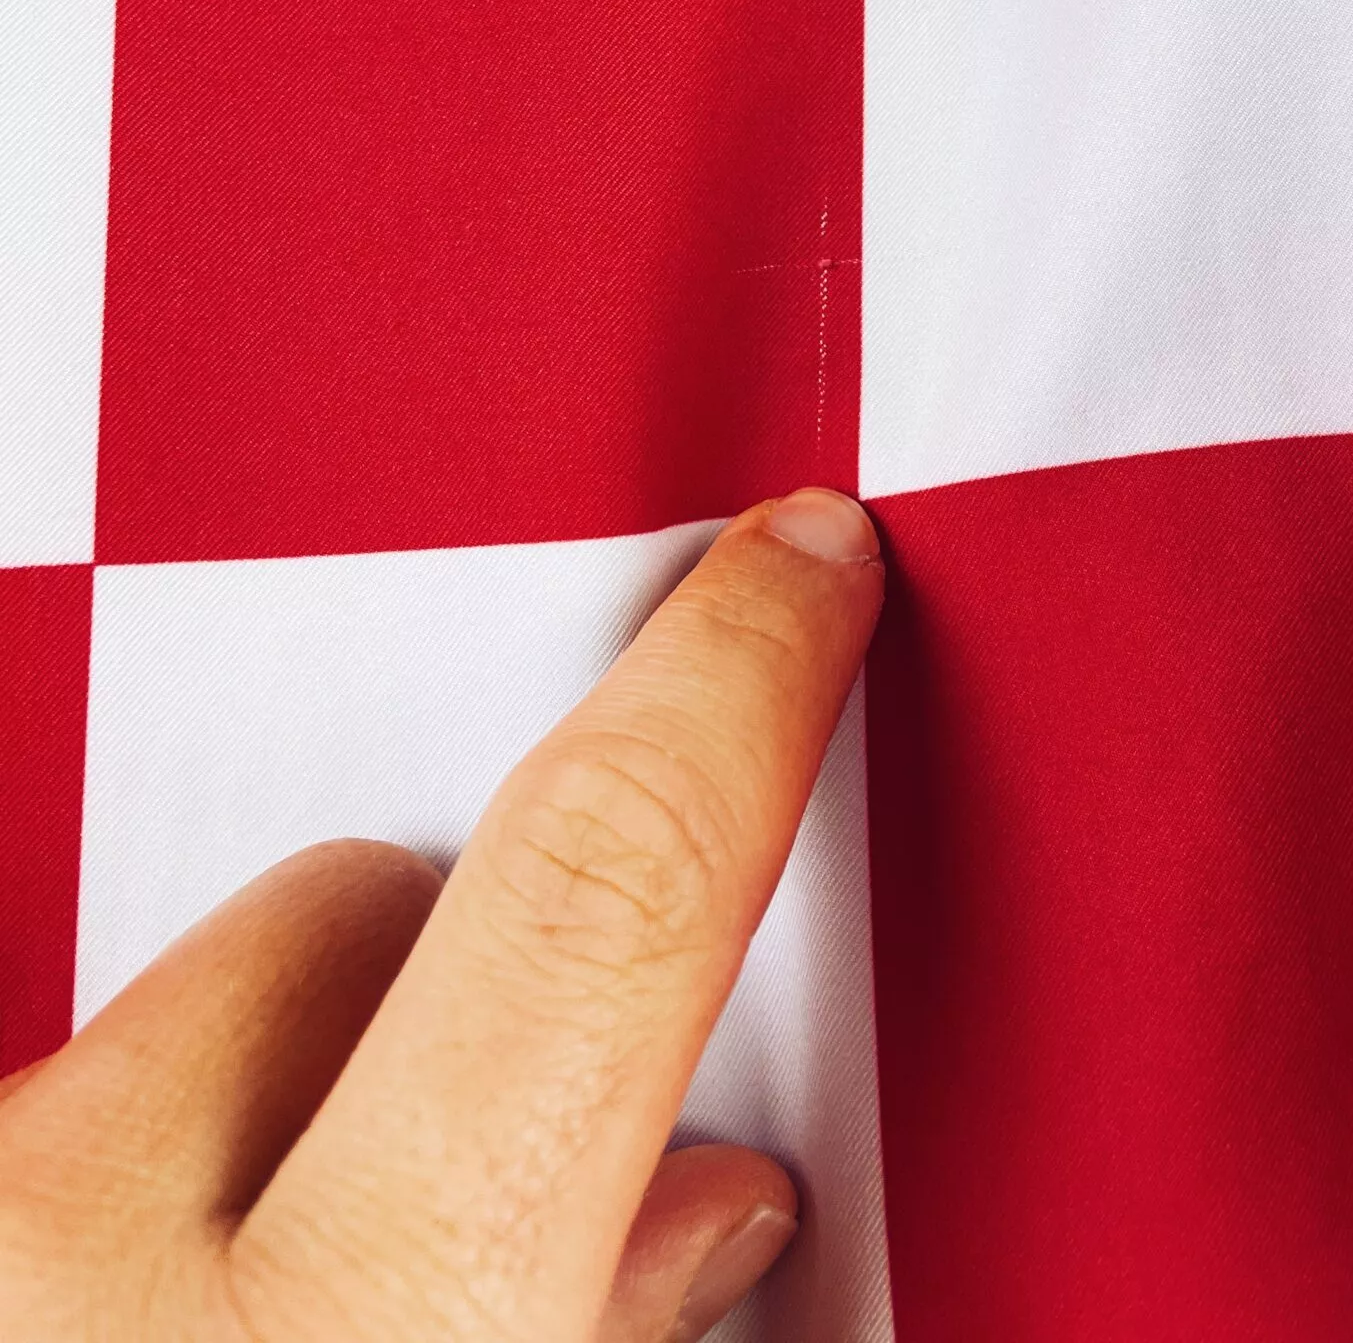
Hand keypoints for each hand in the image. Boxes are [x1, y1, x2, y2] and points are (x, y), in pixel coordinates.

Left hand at [0, 488, 883, 1341]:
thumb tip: (701, 1210)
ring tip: (243, 1311)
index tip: (793, 570)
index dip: (728, 693)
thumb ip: (612, 1324)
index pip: (600, 899)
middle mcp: (91, 1258)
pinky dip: (97, 1194)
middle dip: (432, 998)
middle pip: (347, 909)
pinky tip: (126, 1308)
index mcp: (366, 1336)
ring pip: (159, 1019)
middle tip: (455, 1216)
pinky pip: (37, 1111)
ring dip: (233, 1119)